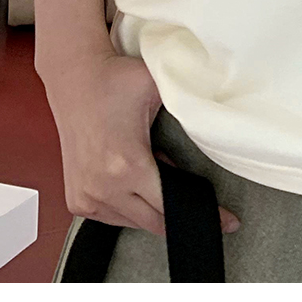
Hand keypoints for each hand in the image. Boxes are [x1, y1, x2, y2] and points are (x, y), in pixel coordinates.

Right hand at [41, 50, 240, 237]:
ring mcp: (86, 197)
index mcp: (127, 166)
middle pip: (153, 222)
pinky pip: (111, 217)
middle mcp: (103, 189)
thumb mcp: (160, 89)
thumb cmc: (116, 81)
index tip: (227, 221)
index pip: (169, 207)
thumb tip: (214, 131)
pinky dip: (128, 208)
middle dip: (177, 214)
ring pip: (132, 223)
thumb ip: (187, 112)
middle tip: (199, 203)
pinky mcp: (76, 199)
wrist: (75, 77)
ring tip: (155, 175)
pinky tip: (135, 183)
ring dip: (150, 209)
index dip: (199, 212)